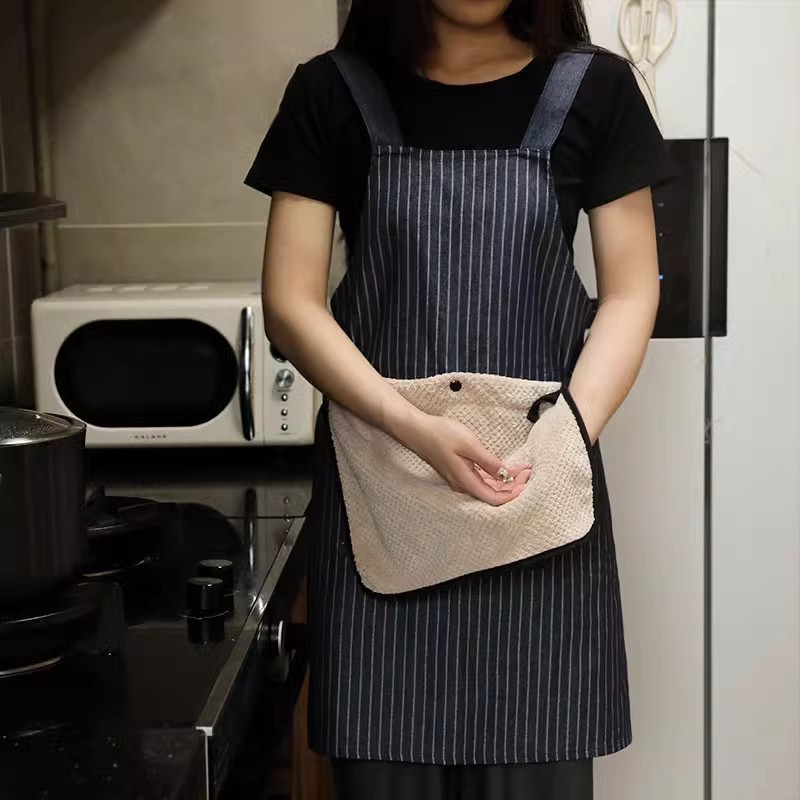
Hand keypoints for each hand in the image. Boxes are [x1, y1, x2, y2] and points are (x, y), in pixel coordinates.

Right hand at [399, 413, 530, 505]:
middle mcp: (462, 485)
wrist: (417, 430)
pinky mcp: (458, 473)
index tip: (526, 481)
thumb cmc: (441, 434)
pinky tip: (503, 469)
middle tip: (527, 472)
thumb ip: (489, 462)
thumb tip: (506, 475)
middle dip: (512, 487)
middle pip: (492, 495)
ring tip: (520, 470)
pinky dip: (495, 477)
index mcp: (465, 481)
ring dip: (505, 482)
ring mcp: (459, 480)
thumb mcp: (469, 444)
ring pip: (487, 488)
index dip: (513, 493)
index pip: (494, 498)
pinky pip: (480, 481)